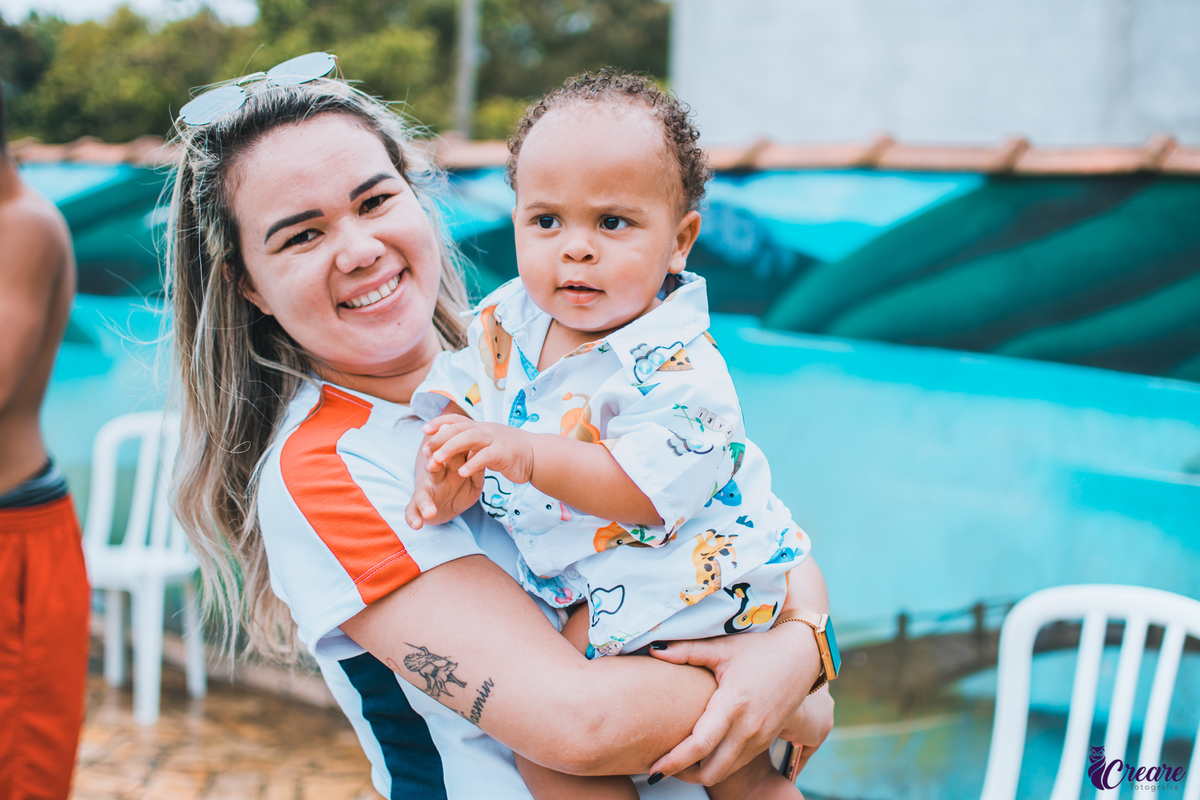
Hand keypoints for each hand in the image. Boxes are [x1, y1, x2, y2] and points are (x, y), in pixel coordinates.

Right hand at [405, 431, 483, 529]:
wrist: (448, 504)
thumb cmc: (462, 486)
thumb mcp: (473, 479)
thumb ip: (476, 471)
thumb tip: (482, 455)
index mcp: (450, 466)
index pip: (450, 453)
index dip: (449, 445)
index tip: (447, 436)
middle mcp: (436, 477)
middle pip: (433, 468)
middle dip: (432, 464)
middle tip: (433, 463)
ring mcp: (426, 492)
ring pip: (422, 494)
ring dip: (424, 501)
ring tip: (430, 511)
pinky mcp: (417, 506)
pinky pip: (412, 511)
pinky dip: (412, 518)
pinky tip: (416, 525)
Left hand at [422, 415, 536, 484]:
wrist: (536, 455)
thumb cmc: (510, 451)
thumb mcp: (488, 443)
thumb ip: (472, 442)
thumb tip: (451, 442)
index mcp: (480, 427)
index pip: (457, 419)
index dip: (440, 422)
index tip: (425, 429)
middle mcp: (485, 430)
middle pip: (458, 428)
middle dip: (439, 438)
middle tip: (425, 450)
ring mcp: (495, 439)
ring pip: (469, 438)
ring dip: (450, 448)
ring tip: (436, 460)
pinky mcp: (504, 453)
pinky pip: (485, 456)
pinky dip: (472, 464)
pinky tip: (461, 473)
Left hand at [645, 622, 822, 784]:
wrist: (801, 657)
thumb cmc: (759, 649)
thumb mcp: (723, 648)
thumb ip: (687, 651)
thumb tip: (654, 651)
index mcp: (733, 704)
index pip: (700, 745)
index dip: (674, 761)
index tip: (653, 769)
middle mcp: (748, 728)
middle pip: (712, 770)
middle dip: (683, 775)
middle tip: (659, 769)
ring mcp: (760, 738)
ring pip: (725, 771)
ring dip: (700, 773)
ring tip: (677, 764)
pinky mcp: (766, 742)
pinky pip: (737, 764)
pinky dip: (718, 766)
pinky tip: (702, 756)